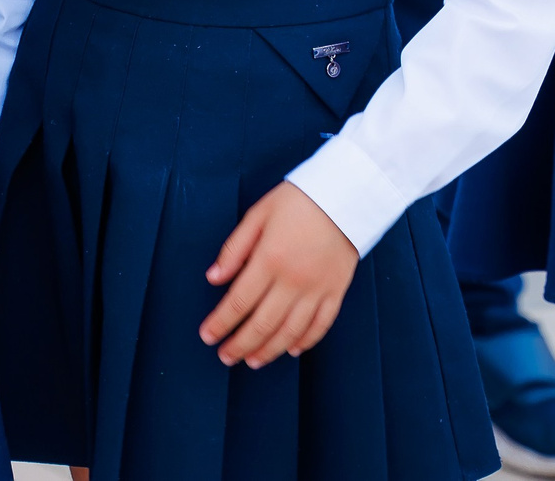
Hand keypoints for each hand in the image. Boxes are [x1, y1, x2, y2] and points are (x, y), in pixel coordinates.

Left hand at [200, 181, 358, 367]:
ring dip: (269, 350)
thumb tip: (214, 278)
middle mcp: (292, 280)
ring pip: (290, 332)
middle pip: (261, 324)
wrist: (347, 194)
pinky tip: (292, 350)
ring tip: (252, 361)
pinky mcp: (336, 291)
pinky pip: (321, 325)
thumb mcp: (258, 214)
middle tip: (225, 356)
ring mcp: (317, 289)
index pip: (238, 302)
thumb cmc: (298, 201)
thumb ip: (234, 249)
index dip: (220, 323)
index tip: (207, 336)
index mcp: (269, 259)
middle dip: (239, 344)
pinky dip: (306, 341)